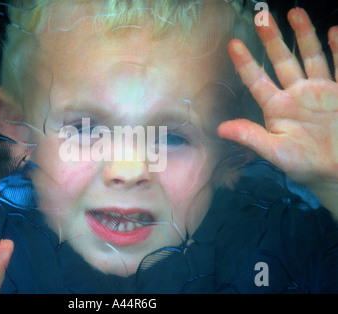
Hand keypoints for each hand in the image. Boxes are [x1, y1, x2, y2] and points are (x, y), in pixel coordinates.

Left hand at [219, 8, 337, 214]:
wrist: (336, 171)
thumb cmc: (304, 165)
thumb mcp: (275, 151)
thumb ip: (250, 136)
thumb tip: (220, 129)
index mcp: (276, 107)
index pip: (256, 80)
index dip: (244, 62)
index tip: (233, 43)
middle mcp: (295, 94)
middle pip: (281, 60)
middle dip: (272, 39)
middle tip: (261, 17)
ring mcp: (319, 91)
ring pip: (309, 57)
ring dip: (303, 35)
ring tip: (294, 12)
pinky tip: (333, 30)